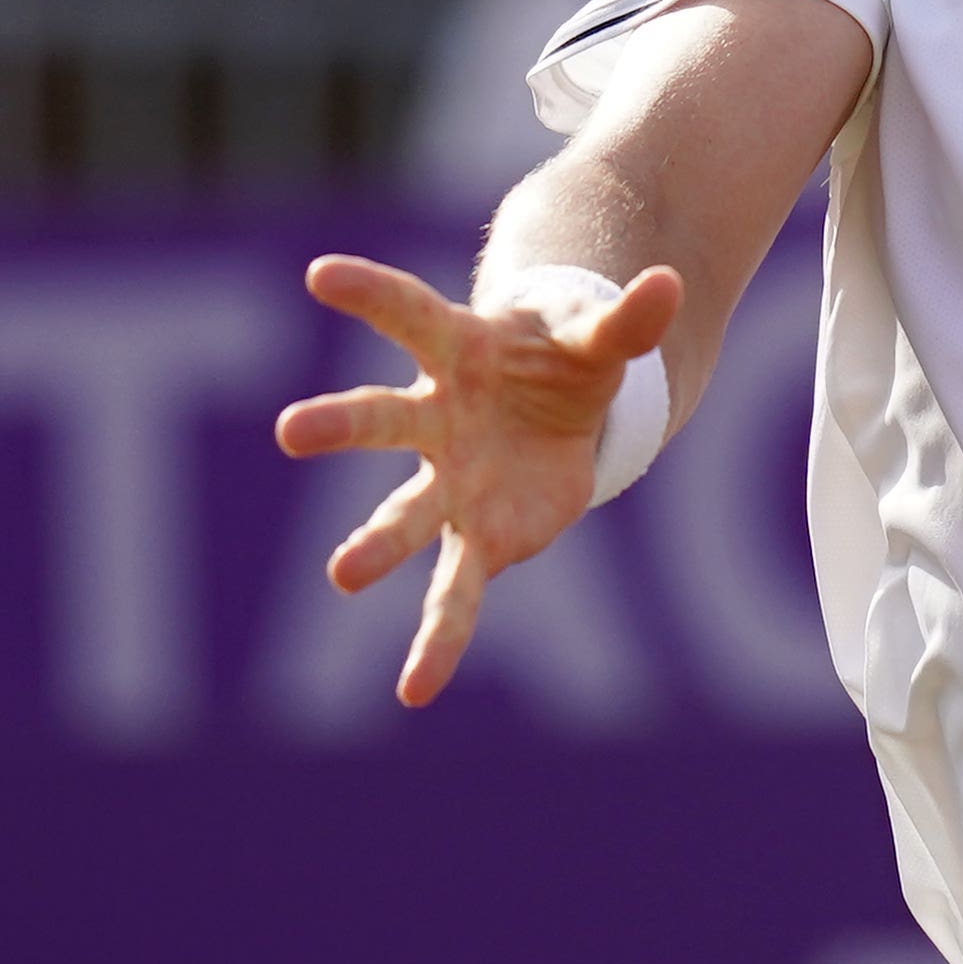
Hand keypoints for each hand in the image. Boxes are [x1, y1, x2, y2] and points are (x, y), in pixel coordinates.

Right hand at [272, 253, 681, 706]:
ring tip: (342, 574)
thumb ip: (627, 320)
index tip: (318, 273)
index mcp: (457, 349)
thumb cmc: (563, 357)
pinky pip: (454, 594)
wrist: (560, 410)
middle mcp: (433, 417)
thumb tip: (671, 284)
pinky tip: (415, 690)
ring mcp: (448, 482)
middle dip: (338, 424)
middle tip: (291, 429)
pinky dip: (438, 642)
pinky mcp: (479, 536)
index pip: (406, 312)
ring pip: (405, 514)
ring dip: (377, 543)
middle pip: (380, 417)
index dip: (366, 290)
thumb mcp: (599, 337)